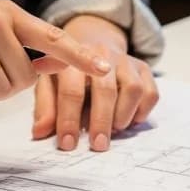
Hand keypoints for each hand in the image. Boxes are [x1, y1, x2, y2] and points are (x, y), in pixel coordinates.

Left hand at [32, 15, 158, 149]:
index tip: (67, 144)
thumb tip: (40, 133)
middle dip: (100, 121)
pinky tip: (129, 120)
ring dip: (123, 114)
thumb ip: (45, 108)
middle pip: (105, 90)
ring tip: (114, 130)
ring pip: (133, 88)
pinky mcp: (143, 68)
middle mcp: (102, 55)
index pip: (71, 90)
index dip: (68, 119)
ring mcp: (125, 61)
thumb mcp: (49, 84)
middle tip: (97, 145)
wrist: (92, 45)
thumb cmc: (67, 73)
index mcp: (72, 59)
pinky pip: (150, 92)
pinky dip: (141, 111)